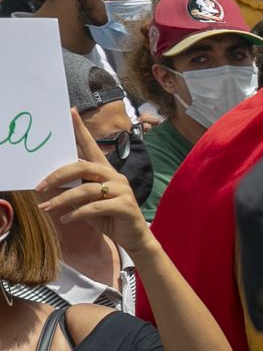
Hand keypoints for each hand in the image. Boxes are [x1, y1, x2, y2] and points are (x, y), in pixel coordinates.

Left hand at [36, 114, 151, 251]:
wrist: (133, 238)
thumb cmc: (108, 217)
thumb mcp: (88, 202)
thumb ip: (75, 190)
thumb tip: (50, 185)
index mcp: (106, 171)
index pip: (91, 146)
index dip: (80, 130)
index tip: (70, 112)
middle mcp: (114, 176)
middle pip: (82, 166)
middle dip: (58, 175)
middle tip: (40, 186)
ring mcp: (122, 190)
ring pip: (86, 189)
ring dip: (63, 200)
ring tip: (47, 208)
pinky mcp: (125, 206)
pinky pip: (94, 207)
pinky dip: (77, 214)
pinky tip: (66, 219)